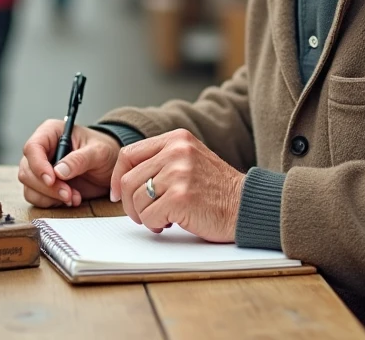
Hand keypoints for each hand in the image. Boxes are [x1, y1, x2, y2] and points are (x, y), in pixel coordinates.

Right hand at [19, 121, 119, 207]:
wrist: (111, 167)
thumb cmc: (104, 151)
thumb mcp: (98, 152)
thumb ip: (79, 159)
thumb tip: (58, 171)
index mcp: (51, 133)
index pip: (33, 147)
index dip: (38, 165)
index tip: (52, 179)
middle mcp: (42, 150)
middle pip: (27, 170)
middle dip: (47, 186)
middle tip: (68, 193)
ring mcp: (41, 169)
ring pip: (29, 187)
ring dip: (50, 196)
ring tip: (73, 197)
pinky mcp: (44, 186)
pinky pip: (36, 198)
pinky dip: (52, 203)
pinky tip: (70, 200)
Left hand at [110, 129, 243, 242]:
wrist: (246, 206)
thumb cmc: (218, 189)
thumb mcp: (190, 160)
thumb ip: (162, 161)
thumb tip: (124, 179)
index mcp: (177, 139)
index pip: (128, 154)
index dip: (117, 177)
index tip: (118, 193)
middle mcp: (177, 152)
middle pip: (128, 181)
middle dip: (130, 204)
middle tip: (143, 214)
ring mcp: (179, 173)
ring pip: (137, 200)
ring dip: (145, 216)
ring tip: (163, 218)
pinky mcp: (181, 197)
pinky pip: (149, 216)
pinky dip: (155, 225)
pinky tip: (171, 223)